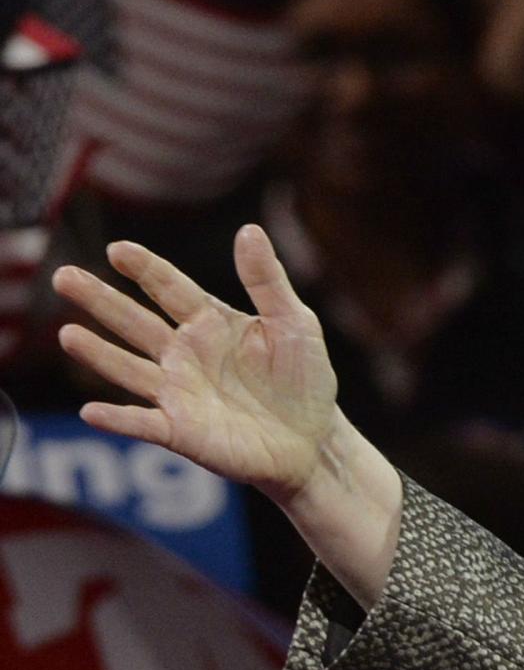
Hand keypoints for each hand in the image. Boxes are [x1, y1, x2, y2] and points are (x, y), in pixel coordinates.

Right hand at [52, 230, 340, 501]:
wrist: (313, 439)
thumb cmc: (303, 378)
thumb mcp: (295, 323)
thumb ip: (267, 281)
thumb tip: (250, 230)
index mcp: (210, 323)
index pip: (170, 288)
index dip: (145, 269)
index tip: (117, 249)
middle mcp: (184, 354)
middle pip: (135, 322)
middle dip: (100, 300)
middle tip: (63, 276)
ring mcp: (178, 392)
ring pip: (128, 369)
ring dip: (98, 354)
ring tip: (67, 334)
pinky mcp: (181, 431)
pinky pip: (143, 424)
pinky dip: (118, 419)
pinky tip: (92, 410)